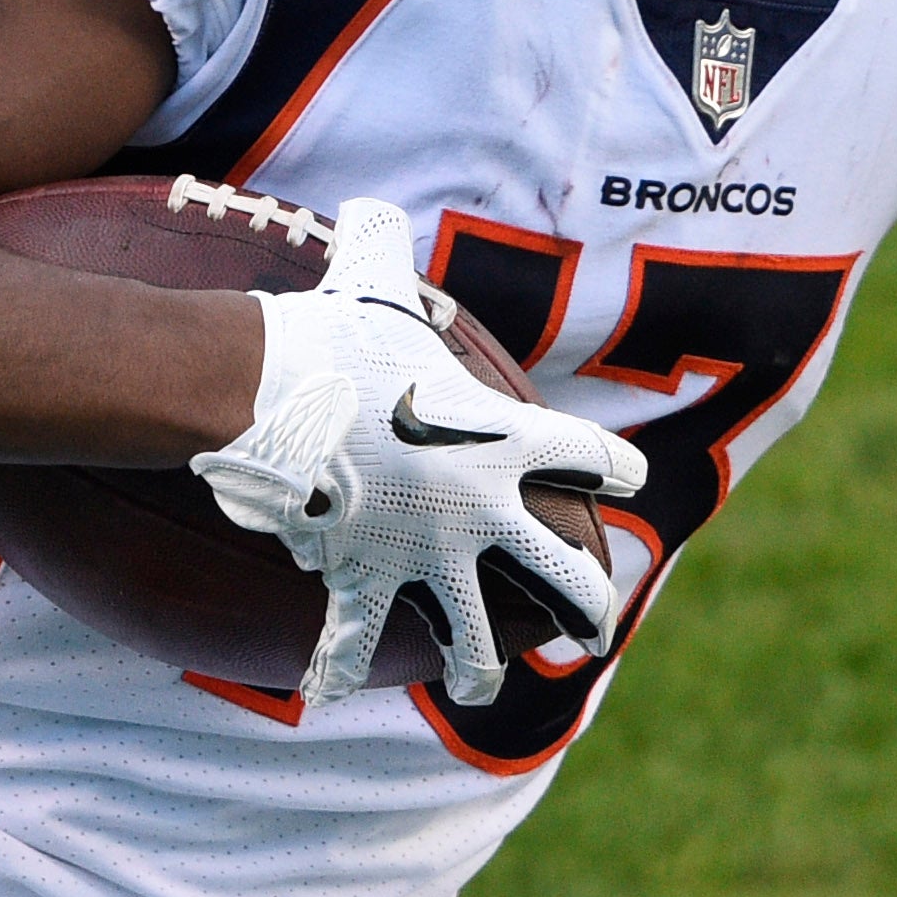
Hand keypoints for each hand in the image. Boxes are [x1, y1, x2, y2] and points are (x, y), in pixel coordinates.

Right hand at [190, 198, 647, 705]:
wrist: (268, 397)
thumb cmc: (331, 332)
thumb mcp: (371, 275)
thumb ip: (385, 244)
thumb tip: (366, 205)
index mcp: (506, 439)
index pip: (591, 457)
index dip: (613, 468)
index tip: (628, 481)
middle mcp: (480, 509)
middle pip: (564, 576)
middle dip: (588, 607)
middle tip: (597, 627)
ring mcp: (423, 556)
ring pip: (473, 637)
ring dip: (477, 666)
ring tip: (480, 683)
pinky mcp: (359, 583)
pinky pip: (351, 643)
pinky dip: (334, 668)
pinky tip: (328, 691)